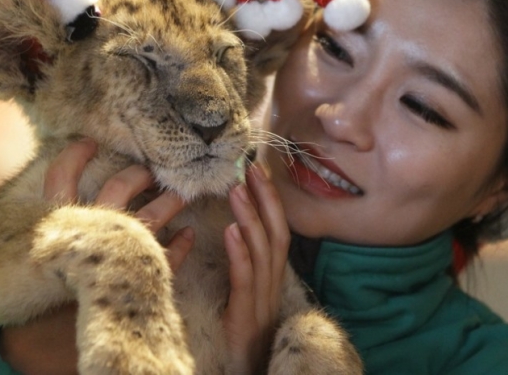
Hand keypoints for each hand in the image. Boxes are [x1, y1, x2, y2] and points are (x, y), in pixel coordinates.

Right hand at [0, 138, 193, 373]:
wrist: (45, 345)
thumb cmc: (42, 292)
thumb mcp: (43, 249)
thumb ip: (52, 220)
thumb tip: (63, 182)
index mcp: (60, 223)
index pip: (62, 175)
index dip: (74, 155)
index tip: (89, 141)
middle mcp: (89, 232)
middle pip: (119, 187)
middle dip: (138, 172)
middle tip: (151, 167)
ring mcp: (115, 256)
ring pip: (150, 217)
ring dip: (169, 202)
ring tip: (180, 194)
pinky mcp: (139, 280)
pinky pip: (168, 257)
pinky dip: (181, 244)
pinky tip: (189, 235)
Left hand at [223, 162, 289, 374]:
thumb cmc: (242, 340)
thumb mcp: (247, 299)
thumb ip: (246, 269)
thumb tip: (237, 232)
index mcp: (272, 280)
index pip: (277, 232)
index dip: (270, 201)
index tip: (258, 171)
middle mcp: (273, 286)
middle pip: (276, 235)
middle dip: (266, 199)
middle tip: (251, 168)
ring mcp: (262, 302)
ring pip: (263, 253)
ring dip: (251, 218)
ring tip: (237, 189)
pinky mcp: (245, 318)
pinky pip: (245, 281)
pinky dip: (240, 254)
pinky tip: (230, 231)